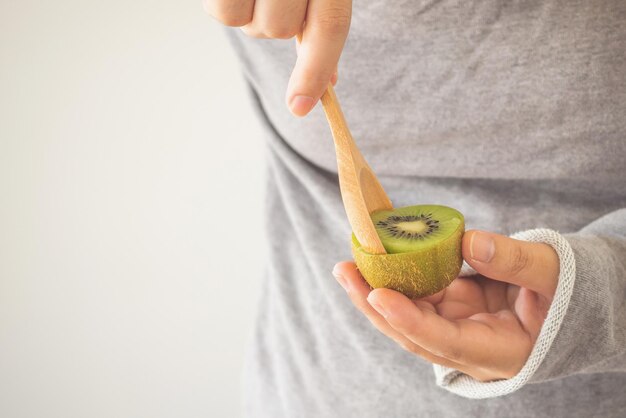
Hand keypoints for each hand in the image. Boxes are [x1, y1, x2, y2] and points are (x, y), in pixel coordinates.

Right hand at [205, 0, 351, 115]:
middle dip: (274, 21)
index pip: (329, 25)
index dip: (315, 69)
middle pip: (280, 28)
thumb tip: (329, 83)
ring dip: (245, 13)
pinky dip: (221, 4)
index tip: (300, 107)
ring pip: (245, 23)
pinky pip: (220, 12)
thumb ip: (320, 23)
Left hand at [333, 230, 559, 380]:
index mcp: (498, 352)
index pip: (445, 341)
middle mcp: (468, 346)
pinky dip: (396, 277)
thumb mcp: (553, 274)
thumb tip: (469, 242)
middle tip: (345, 272)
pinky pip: (417, 294)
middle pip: (412, 332)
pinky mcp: (452, 308)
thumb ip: (516, 261)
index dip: (410, 320)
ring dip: (376, 290)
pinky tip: (376, 258)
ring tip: (348, 263)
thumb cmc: (570, 294)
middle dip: (375, 305)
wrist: (572, 301)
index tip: (379, 295)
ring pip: (407, 314)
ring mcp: (456, 327)